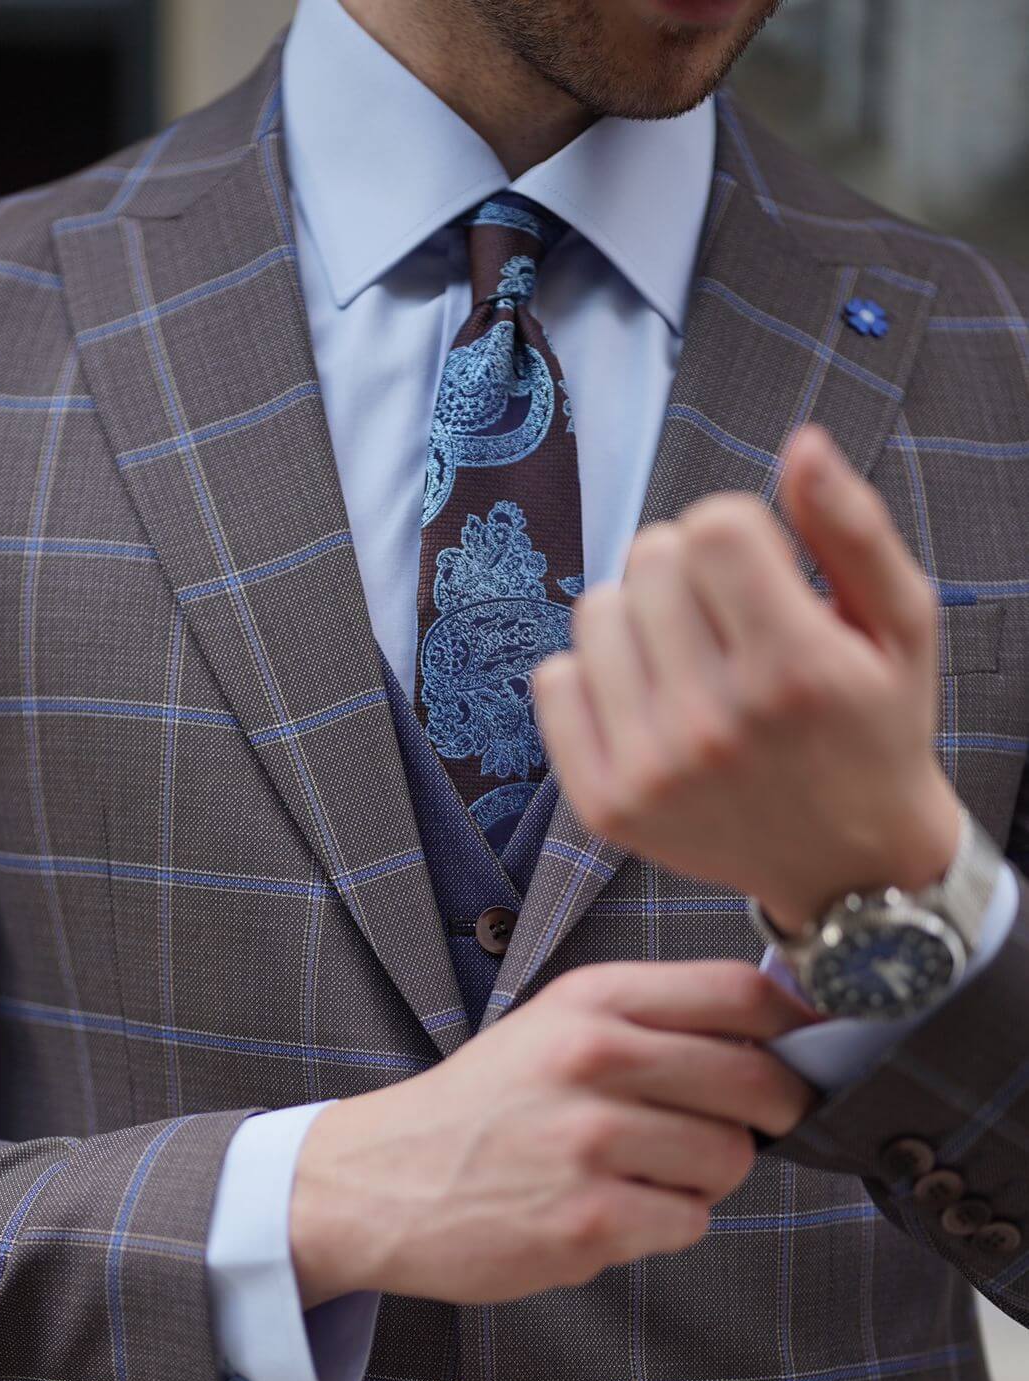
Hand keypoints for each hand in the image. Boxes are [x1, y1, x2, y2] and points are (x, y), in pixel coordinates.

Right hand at [289, 961, 815, 1308]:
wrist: (380, 1182)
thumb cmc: (483, 1107)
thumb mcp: (554, 1027)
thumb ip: (652, 1021)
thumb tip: (779, 1035)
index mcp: (590, 1002)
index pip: (740, 993)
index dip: (794, 1025)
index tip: (801, 1048)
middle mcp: (592, 1061)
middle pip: (757, 1083)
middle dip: (767, 1115)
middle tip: (735, 1127)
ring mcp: (590, 1143)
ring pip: (730, 1161)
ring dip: (702, 1177)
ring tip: (636, 1172)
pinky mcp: (588, 1219)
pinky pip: (689, 1223)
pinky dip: (663, 1225)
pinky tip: (608, 1210)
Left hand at [531, 425, 960, 936]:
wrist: (846, 862)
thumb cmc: (874, 728)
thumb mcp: (901, 625)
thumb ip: (854, 529)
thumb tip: (802, 445)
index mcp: (795, 672)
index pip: (712, 525)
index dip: (740, 533)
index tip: (765, 574)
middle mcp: (716, 725)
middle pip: (650, 558)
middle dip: (690, 572)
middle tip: (730, 624)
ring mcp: (652, 771)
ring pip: (595, 610)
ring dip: (639, 619)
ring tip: (691, 662)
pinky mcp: (605, 803)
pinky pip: (552, 680)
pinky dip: (593, 678)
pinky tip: (649, 704)